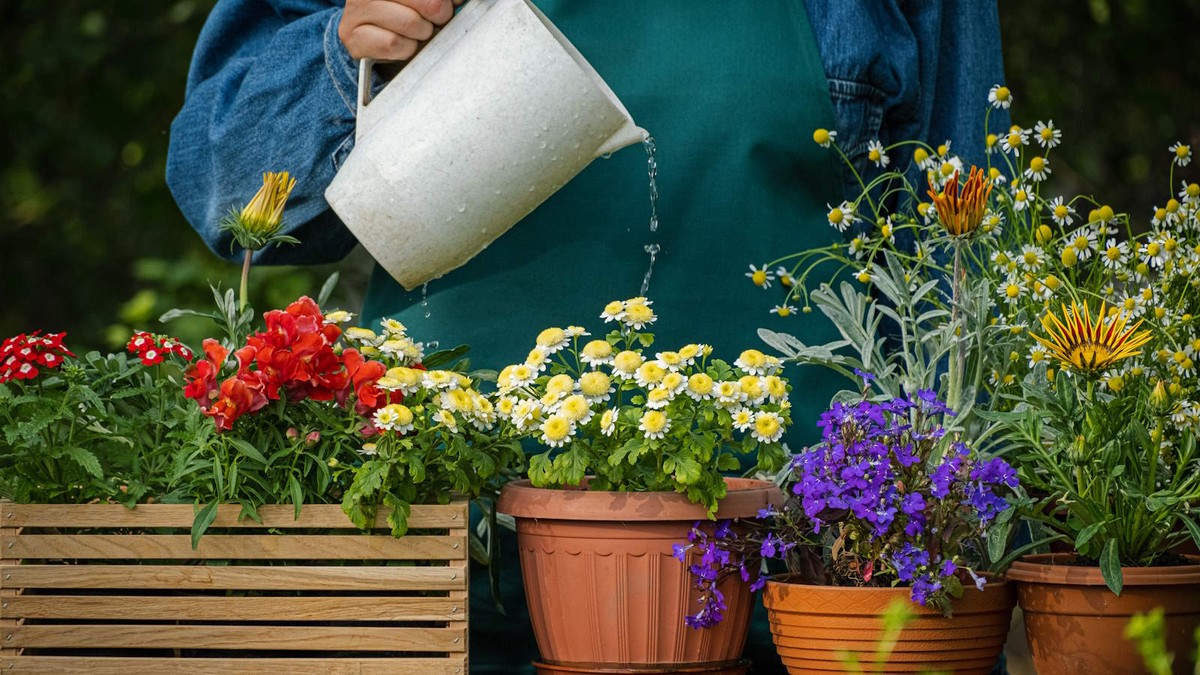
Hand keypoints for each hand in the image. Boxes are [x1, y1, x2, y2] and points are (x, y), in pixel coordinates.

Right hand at [339, 0, 465, 61]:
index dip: (445, 1)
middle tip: (436, 20)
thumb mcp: (420, 2)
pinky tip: (404, 46)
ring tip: (418, 34)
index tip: (451, 4)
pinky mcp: (354, 38)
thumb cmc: (402, 16)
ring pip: (411, 23)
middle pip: (428, 3)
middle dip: (439, 15)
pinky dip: (406, 49)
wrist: (370, 41)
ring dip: (422, 34)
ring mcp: (357, 11)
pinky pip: (394, 44)